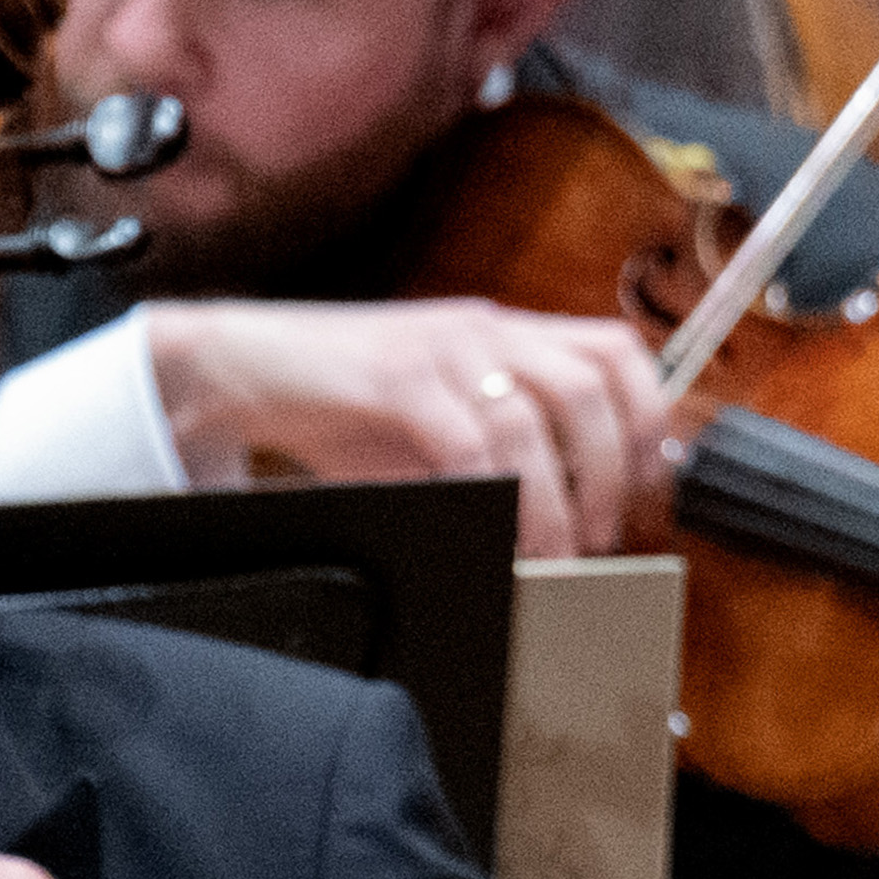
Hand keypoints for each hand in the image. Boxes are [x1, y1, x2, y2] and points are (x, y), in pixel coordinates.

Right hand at [143, 297, 665, 562]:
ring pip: (535, 416)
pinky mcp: (394, 376)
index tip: (646, 487)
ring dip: (552, 497)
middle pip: (593, 385)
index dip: (647, 419)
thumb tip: (548, 520)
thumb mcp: (428, 423)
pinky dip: (488, 489)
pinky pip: (466, 435)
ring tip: (548, 550)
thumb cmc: (331, 405)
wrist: (231, 370)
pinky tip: (486, 525)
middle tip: (600, 535)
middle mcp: (484, 329)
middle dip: (609, 472)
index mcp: (503, 333)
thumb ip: (490, 452)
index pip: (616, 354)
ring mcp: (441, 347)